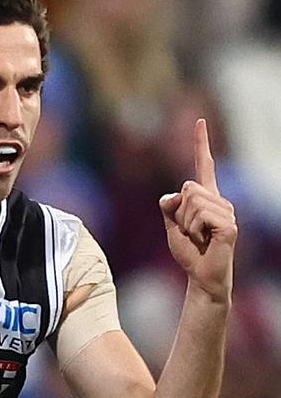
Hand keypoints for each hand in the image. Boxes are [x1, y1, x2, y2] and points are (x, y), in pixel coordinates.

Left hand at [159, 119, 237, 302]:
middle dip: (179, 211)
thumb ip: (168, 206)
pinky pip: (199, 216)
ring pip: (191, 200)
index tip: (200, 121)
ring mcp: (227, 212)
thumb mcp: (170, 224)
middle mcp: (220, 200)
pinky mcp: (229, 225)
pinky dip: (193, 230)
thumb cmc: (189, 251)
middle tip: (190, 231)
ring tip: (198, 237)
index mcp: (206, 197)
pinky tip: (205, 241)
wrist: (201, 276)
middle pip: (187, 187)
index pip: (203, 165)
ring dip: (185, 223)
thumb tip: (174, 194)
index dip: (201, 143)